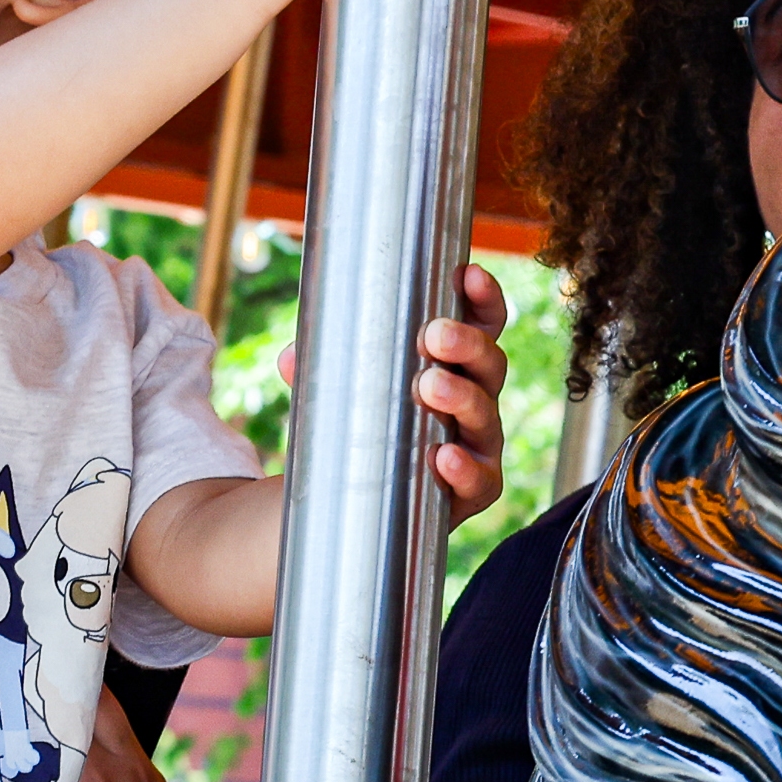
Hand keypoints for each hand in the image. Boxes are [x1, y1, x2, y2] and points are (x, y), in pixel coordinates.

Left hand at [265, 261, 511, 513]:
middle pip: (491, 367)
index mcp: (454, 368)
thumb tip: (291, 358)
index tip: (468, 274)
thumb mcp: (334, 394)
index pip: (483, 327)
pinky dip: (464, 469)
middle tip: (434, 335)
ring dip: (463, 398)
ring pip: (486, 419)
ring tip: (430, 385)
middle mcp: (475, 403)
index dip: (483, 300)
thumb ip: (317, 373)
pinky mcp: (468, 495)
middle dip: (468, 345)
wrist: (349, 507)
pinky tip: (444, 455)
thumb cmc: (357, 432)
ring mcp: (476, 449)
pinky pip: (480, 482)